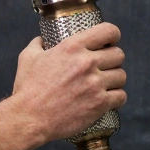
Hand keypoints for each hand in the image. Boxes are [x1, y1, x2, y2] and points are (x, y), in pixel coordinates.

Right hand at [9, 23, 126, 142]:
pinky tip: (110, 98)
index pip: (108, 31)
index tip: (110, 42)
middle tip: (105, 67)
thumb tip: (42, 40)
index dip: (113, 36)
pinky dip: (117, 97)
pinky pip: (121, 96)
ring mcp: (95, 84)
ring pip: (121, 76)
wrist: (29, 118)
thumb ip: (38, 44)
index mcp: (72, 47)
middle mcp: (87, 63)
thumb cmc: (27, 89)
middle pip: (119, 54)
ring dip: (115, 79)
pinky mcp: (99, 103)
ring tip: (106, 84)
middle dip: (113, 60)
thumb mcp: (28, 58)